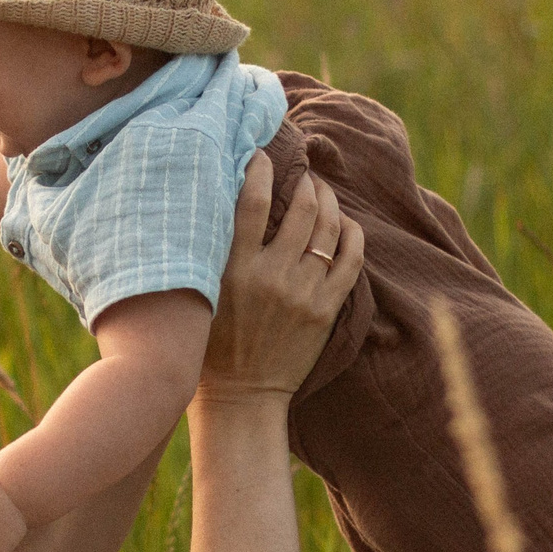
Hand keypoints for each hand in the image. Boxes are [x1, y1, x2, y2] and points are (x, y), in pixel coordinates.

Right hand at [197, 153, 361, 401]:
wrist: (242, 397)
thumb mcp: (200, 295)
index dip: (258, 169)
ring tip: (321, 191)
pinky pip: (351, 258)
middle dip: (304, 182)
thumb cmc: (211, 346)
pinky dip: (352, 233)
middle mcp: (272, 276)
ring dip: (328, 200)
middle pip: (300, 207)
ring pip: (328, 227)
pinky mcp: (327, 309)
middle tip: (301, 173)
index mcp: (234, 269)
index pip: (250, 201)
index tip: (260, 154)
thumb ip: (211, 254)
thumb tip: (215, 205)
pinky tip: (346, 222)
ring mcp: (304, 292)